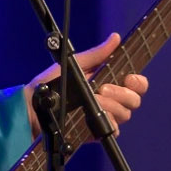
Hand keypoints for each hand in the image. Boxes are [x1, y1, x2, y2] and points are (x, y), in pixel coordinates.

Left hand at [25, 32, 147, 139]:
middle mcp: (110, 100)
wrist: (33, 108)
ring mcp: (104, 117)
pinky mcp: (96, 132)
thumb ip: (96, 54)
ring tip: (94, 100)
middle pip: (133, 100)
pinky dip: (106, 123)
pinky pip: (112, 130)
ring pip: (124, 114)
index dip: (137, 82)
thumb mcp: (73, 65)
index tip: (129, 78)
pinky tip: (92, 117)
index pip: (135, 84)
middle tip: (102, 89)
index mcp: (108, 82)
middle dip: (122, 94)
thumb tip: (115, 38)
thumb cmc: (51, 84)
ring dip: (111, 107)